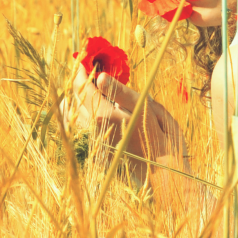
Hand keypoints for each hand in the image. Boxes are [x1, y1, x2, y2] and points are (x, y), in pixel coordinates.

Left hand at [61, 64, 183, 169]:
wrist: (164, 177)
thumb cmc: (163, 140)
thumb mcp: (148, 110)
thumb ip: (122, 93)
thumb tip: (101, 77)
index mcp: (105, 116)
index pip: (84, 89)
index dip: (82, 72)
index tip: (84, 60)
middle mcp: (93, 131)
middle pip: (75, 101)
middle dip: (79, 84)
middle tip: (86, 71)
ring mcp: (93, 144)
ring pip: (73, 117)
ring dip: (76, 101)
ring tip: (87, 89)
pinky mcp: (96, 154)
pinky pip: (79, 131)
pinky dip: (80, 117)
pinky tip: (90, 110)